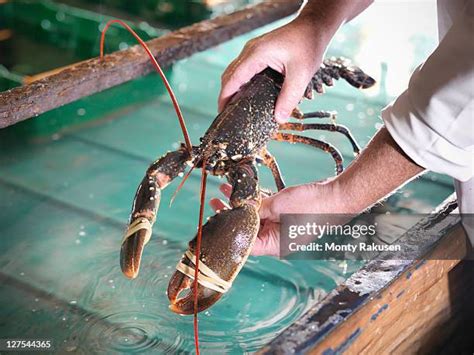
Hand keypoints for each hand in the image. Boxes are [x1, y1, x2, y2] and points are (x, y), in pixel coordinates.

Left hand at [210, 182, 339, 256]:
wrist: (336, 195)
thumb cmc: (312, 206)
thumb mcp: (278, 206)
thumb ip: (257, 208)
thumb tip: (240, 205)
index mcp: (275, 245)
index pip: (245, 243)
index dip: (229, 232)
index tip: (215, 221)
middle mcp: (276, 238)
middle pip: (248, 228)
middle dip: (232, 214)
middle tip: (216, 204)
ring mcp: (281, 226)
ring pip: (255, 216)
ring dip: (242, 203)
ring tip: (225, 191)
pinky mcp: (285, 213)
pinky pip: (266, 208)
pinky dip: (256, 199)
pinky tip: (244, 188)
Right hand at [218, 19, 329, 122]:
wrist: (313, 27)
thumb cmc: (308, 45)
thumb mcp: (301, 74)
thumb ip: (289, 98)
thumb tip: (279, 118)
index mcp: (256, 54)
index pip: (232, 79)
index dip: (225, 97)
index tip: (223, 113)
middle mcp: (250, 51)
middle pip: (229, 76)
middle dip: (226, 95)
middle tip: (228, 114)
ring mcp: (253, 50)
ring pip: (235, 72)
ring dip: (233, 89)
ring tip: (236, 107)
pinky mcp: (259, 53)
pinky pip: (244, 69)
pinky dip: (241, 83)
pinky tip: (248, 95)